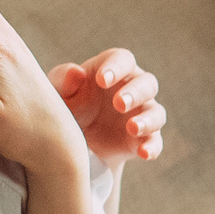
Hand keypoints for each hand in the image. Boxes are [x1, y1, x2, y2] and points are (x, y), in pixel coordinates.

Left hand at [53, 48, 165, 164]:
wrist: (74, 141)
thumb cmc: (67, 105)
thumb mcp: (58, 92)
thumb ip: (63, 80)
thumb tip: (77, 73)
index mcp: (114, 69)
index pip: (123, 60)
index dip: (116, 68)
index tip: (102, 80)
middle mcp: (133, 88)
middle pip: (147, 83)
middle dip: (136, 93)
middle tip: (119, 104)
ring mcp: (141, 114)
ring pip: (156, 112)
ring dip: (148, 119)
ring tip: (132, 127)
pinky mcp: (143, 138)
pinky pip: (155, 142)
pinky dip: (152, 147)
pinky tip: (143, 153)